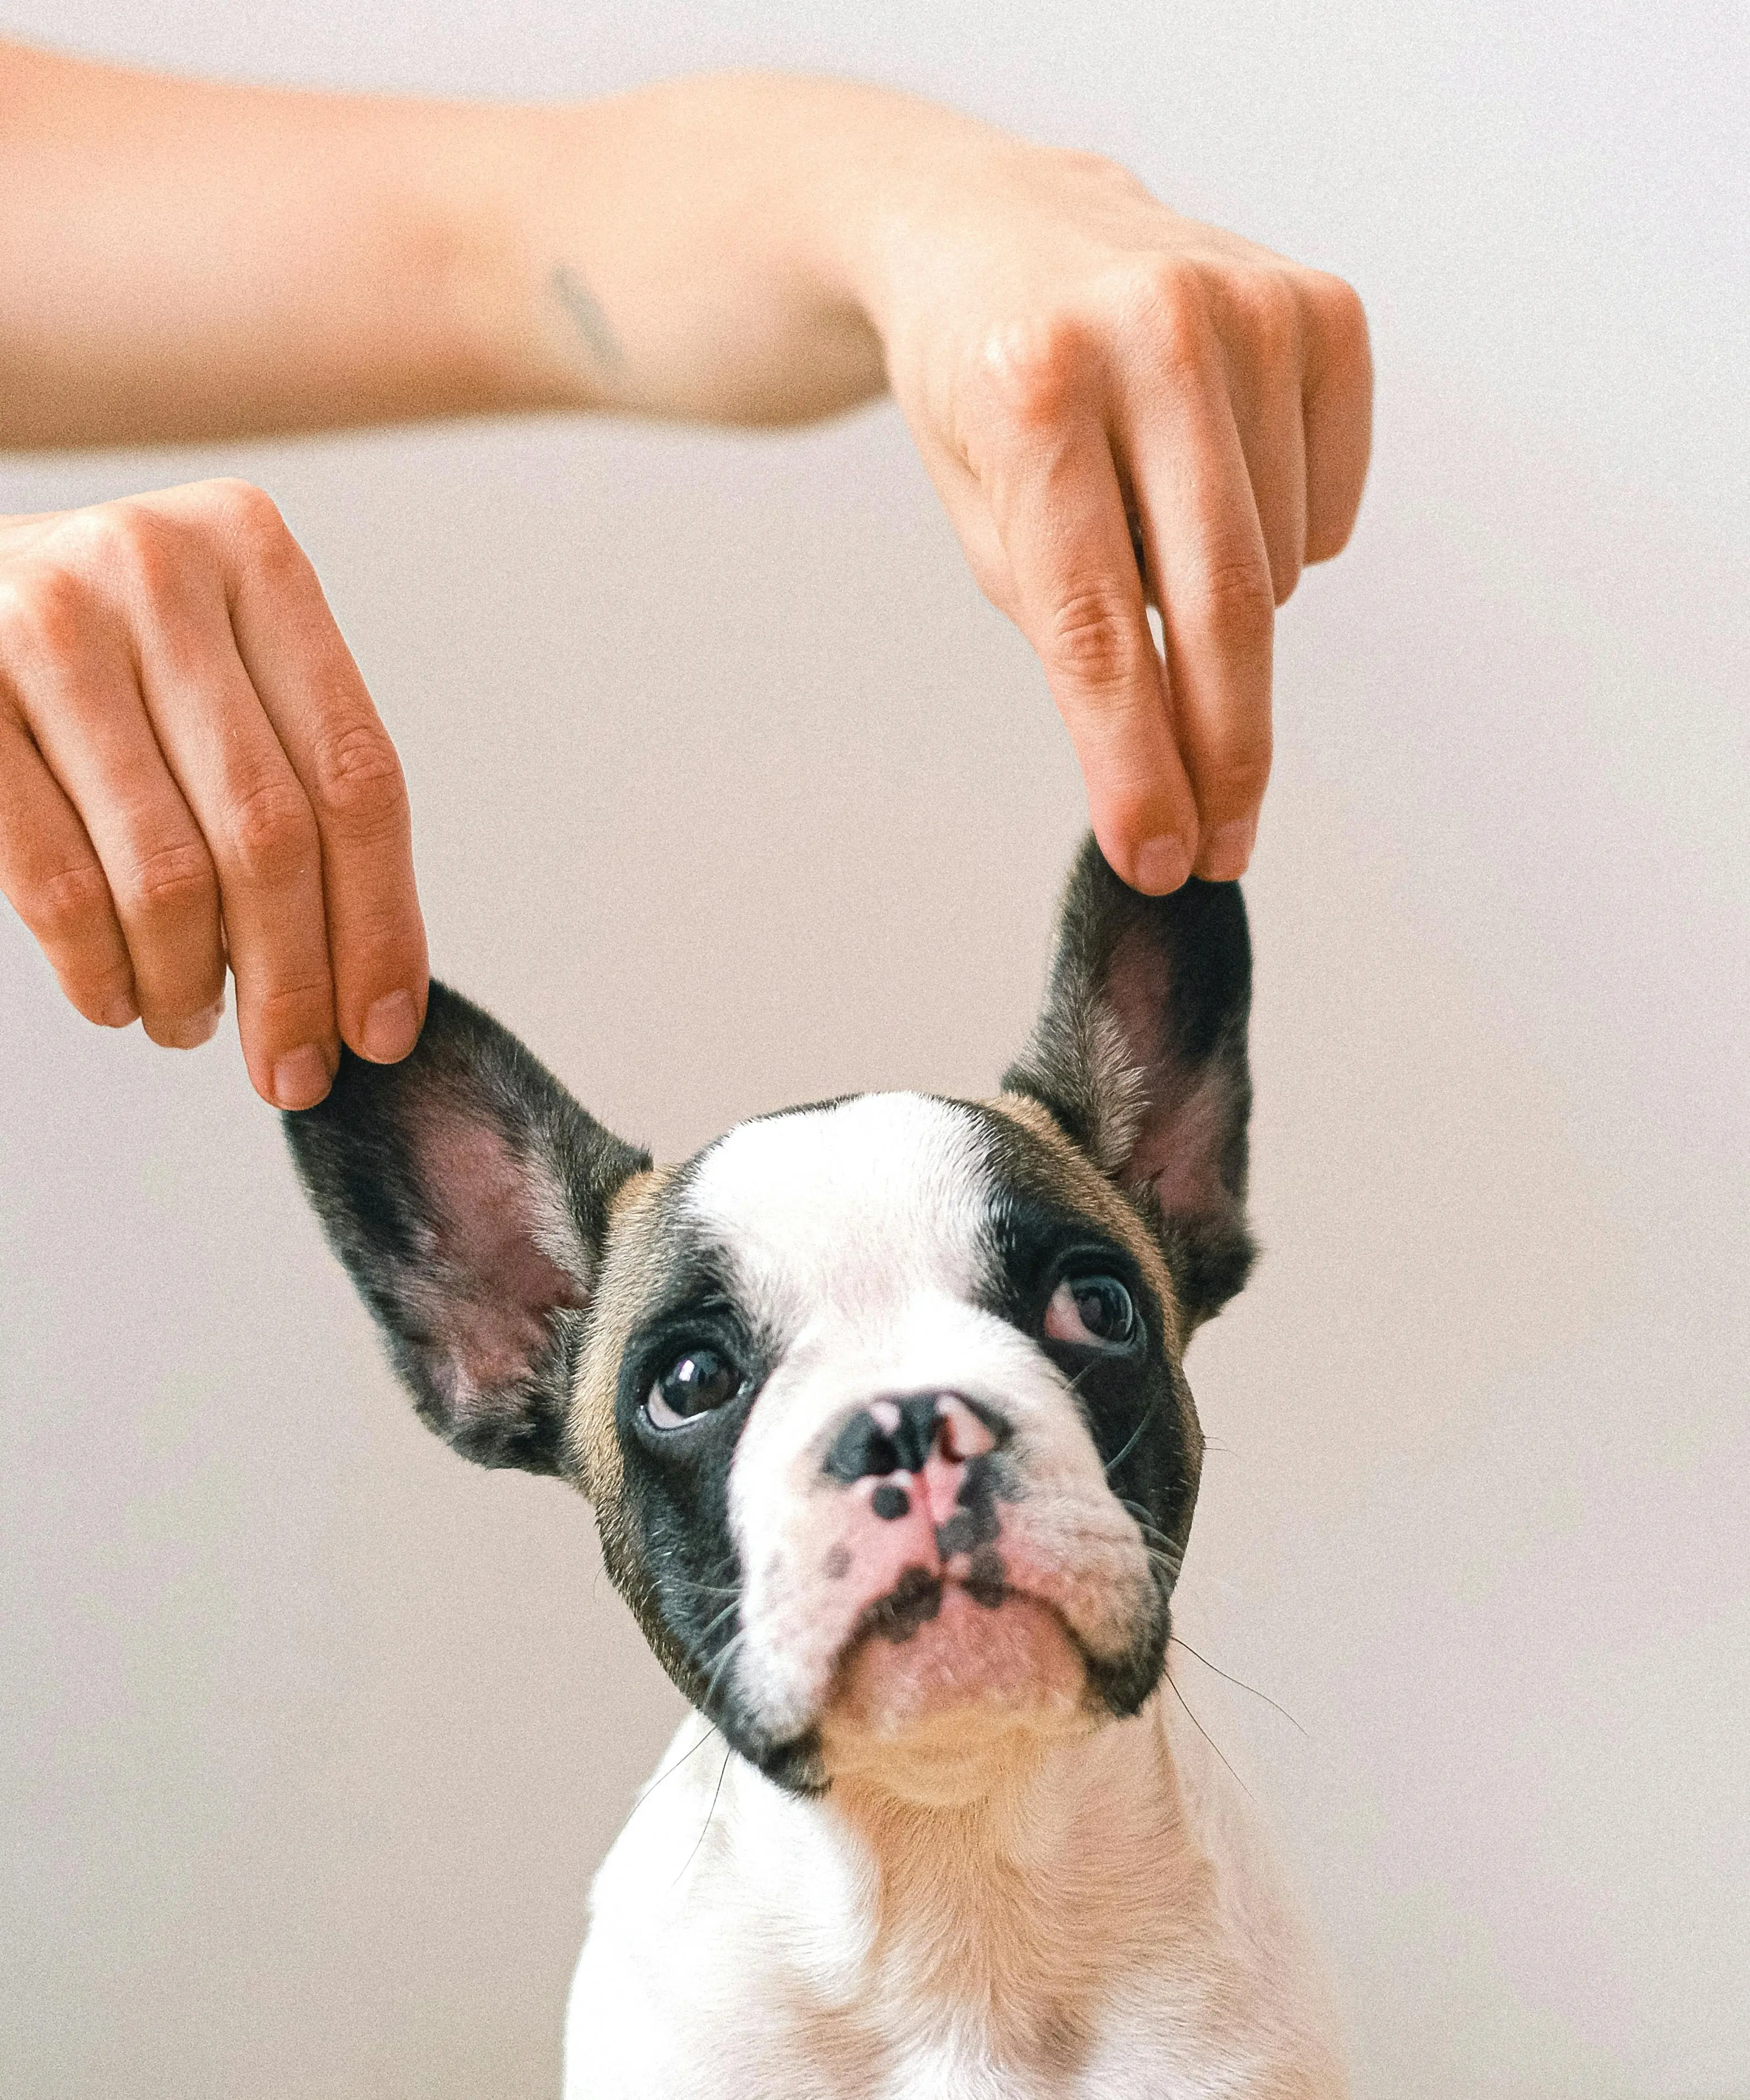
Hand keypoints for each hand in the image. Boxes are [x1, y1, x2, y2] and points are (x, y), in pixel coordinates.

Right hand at [0, 478, 427, 1104]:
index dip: (382, 924)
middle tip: (294, 1069)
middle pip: (271, 835)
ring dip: (190, 985)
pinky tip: (119, 997)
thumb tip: (372, 981)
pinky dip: (99, 969)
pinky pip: (56, 882)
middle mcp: (154, 569)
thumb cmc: (108, 653)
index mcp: (251, 554)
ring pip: (167, 872)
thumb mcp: (218, 663)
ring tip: (192, 1024)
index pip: (358, 778)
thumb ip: (298, 775)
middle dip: (293, 983)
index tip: (384, 1030)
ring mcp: (43, 625)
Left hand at [866, 140, 1371, 890]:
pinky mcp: (1321, 307)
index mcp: (1032, 389)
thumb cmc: (985, 394)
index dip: (1135, 762)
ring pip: (1276, 568)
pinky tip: (1217, 483)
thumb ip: (1072, 630)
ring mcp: (1249, 305)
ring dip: (1224, 611)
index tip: (1162, 859)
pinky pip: (1331, 507)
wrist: (994, 231)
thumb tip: (1169, 774)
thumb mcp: (985, 517)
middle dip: (1223, 751)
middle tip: (1223, 845)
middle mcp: (1149, 330)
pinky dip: (1285, 539)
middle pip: (1217, 605)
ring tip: (1154, 534)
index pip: (1096, 626)